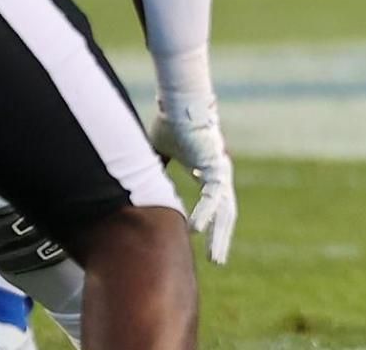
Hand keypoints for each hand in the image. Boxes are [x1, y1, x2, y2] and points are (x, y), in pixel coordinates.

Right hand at [150, 95, 235, 263]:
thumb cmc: (171, 124)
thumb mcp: (159, 155)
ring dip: (219, 235)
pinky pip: (212, 195)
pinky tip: (196, 230)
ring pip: (224, 210)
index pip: (215, 205)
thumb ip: (155, 171)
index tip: (203, 243)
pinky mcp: (216, 166)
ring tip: (215, 258)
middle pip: (224, 213)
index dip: (212, 224)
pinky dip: (205, 212)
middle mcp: (219, 175)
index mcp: (210, 173)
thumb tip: (140, 183)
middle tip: (217, 261)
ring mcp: (220, 171)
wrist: (178, 103)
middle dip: (221, 238)